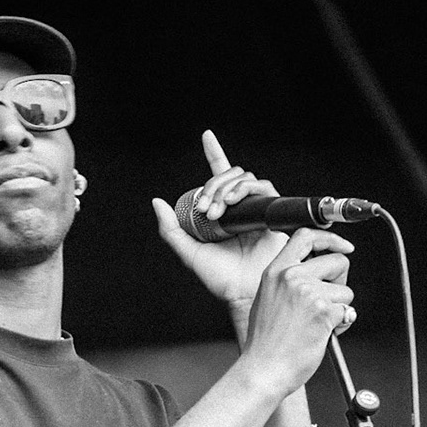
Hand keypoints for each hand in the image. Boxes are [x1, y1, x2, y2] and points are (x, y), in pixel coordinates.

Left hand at [151, 130, 291, 315]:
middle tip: (205, 209)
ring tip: (217, 213)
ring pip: (243, 178)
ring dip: (226, 189)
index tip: (207, 136)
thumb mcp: (188, 252)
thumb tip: (157, 202)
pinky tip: (233, 204)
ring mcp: (255, 208)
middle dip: (213, 186)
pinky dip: (244, 190)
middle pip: (229, 175)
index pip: (219, 175)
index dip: (214, 153)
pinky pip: (261, 189)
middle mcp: (239, 206)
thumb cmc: (219, 277)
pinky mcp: (269, 213)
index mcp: (221, 210)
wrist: (242, 291)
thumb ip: (170, 229)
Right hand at [238, 226, 355, 394]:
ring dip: (339, 308)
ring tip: (319, 324)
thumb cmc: (265, 343)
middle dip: (341, 281)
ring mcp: (308, 293)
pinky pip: (347, 312)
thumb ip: (288, 281)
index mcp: (275, 271)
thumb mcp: (267, 299)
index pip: (305, 237)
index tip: (343, 246)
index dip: (329, 239)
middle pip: (337, 261)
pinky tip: (322, 334)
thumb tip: (317, 274)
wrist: (264, 369)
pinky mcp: (323, 311)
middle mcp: (291, 278)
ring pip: (345, 291)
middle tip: (330, 300)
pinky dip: (341, 325)